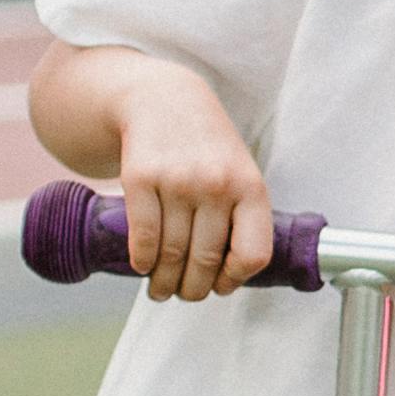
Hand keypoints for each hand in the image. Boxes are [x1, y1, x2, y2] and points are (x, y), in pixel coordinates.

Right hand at [115, 79, 272, 301]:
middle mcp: (216, 185)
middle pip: (206, 260)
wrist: (166, 100)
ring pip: (172, 253)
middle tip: (184, 295)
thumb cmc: (207, 147)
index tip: (221, 287)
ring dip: (164, 282)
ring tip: (160, 290)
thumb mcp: (240, 173)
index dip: (235, 280)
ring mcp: (178, 181)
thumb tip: (229, 276)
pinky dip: (142, 260)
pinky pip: (144, 236)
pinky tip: (142, 267)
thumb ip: (241, 217)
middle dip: (193, 290)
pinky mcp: (141, 178)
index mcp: (250, 188)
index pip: (253, 254)